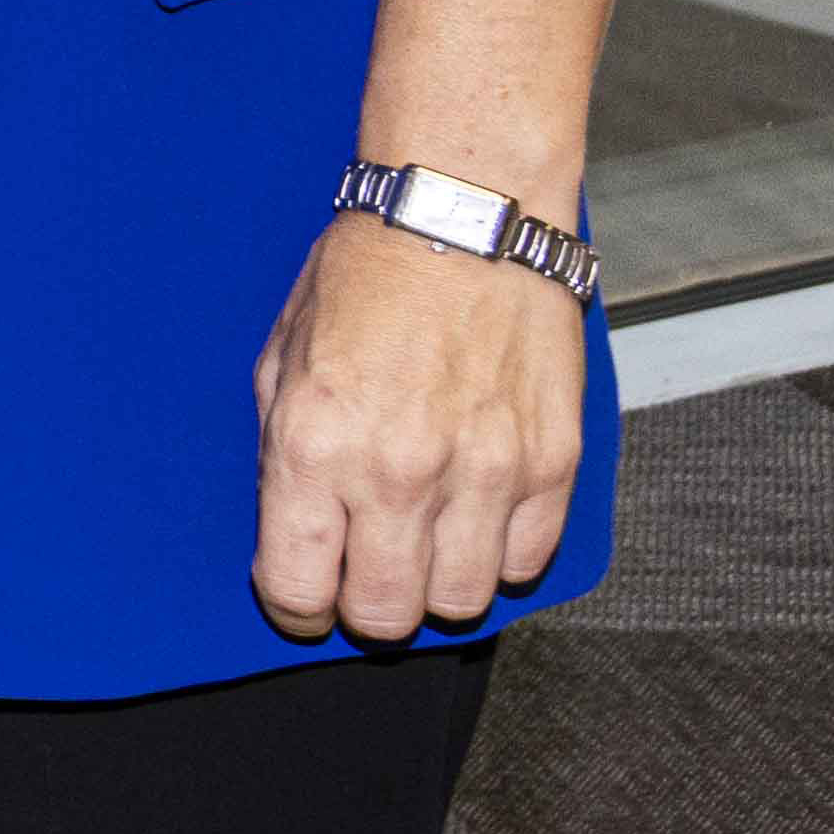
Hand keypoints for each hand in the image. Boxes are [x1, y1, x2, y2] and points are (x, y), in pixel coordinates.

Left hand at [255, 206, 588, 644]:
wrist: (463, 217)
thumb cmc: (363, 280)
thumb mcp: (280, 362)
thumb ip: (285, 457)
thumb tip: (296, 533)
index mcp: (316, 446)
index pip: (298, 587)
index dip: (296, 605)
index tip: (304, 595)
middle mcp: (400, 473)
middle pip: (386, 615)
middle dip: (365, 607)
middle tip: (363, 574)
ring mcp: (485, 473)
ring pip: (463, 602)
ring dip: (437, 586)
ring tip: (423, 545)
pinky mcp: (552, 464)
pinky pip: (529, 561)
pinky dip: (501, 554)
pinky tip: (477, 517)